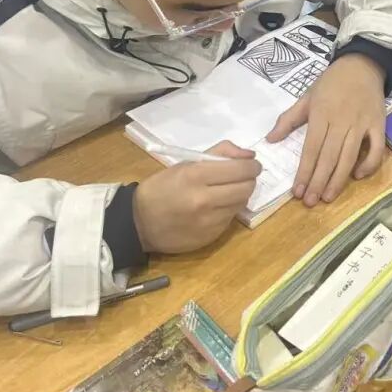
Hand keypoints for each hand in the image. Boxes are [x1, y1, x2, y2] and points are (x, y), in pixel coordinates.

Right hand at [132, 141, 259, 253]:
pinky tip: (215, 208)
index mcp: (196, 176)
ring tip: (225, 192)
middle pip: (247, 188)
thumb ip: (220, 153)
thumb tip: (250, 156)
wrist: (139, 222)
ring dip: (239, 196)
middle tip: (241, 177)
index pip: (241, 169)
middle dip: (249, 180)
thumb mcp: (186, 163)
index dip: (252, 166)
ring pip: (242, 204)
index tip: (251, 165)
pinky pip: (230, 219)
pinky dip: (228, 211)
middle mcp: (205, 200)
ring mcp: (209, 222)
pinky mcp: (211, 237)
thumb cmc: (163, 187)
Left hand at [267, 54, 386, 206]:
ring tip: (328, 197)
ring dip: (338, 179)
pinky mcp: (379, 124)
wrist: (362, 64)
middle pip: (329, 156)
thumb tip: (270, 140)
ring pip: (350, 156)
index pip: (311, 148)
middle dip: (318, 181)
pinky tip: (358, 176)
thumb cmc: (331, 82)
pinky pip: (377, 149)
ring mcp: (362, 123)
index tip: (297, 192)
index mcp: (321, 114)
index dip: (304, 171)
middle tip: (310, 202)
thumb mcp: (306, 96)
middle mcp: (341, 121)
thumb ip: (288, 119)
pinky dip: (369, 164)